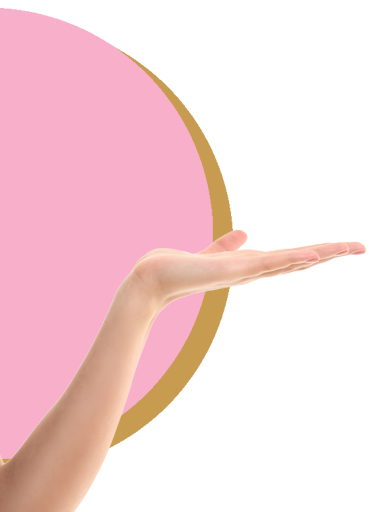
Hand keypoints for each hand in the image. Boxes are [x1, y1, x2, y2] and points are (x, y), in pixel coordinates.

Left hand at [129, 229, 365, 309]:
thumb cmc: (177, 269)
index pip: (289, 258)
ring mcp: (244, 272)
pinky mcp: (232, 270)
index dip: (315, 253)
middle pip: (298, 261)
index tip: (342, 247)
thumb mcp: (210, 253)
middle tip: (361, 247)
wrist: (153, 279)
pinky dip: (289, 259)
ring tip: (349, 247)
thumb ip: (226, 245)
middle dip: (329, 255)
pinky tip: (310, 255)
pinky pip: (267, 263)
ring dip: (320, 255)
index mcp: (248, 266)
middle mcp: (251, 272)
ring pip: (290, 261)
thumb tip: (244, 232)